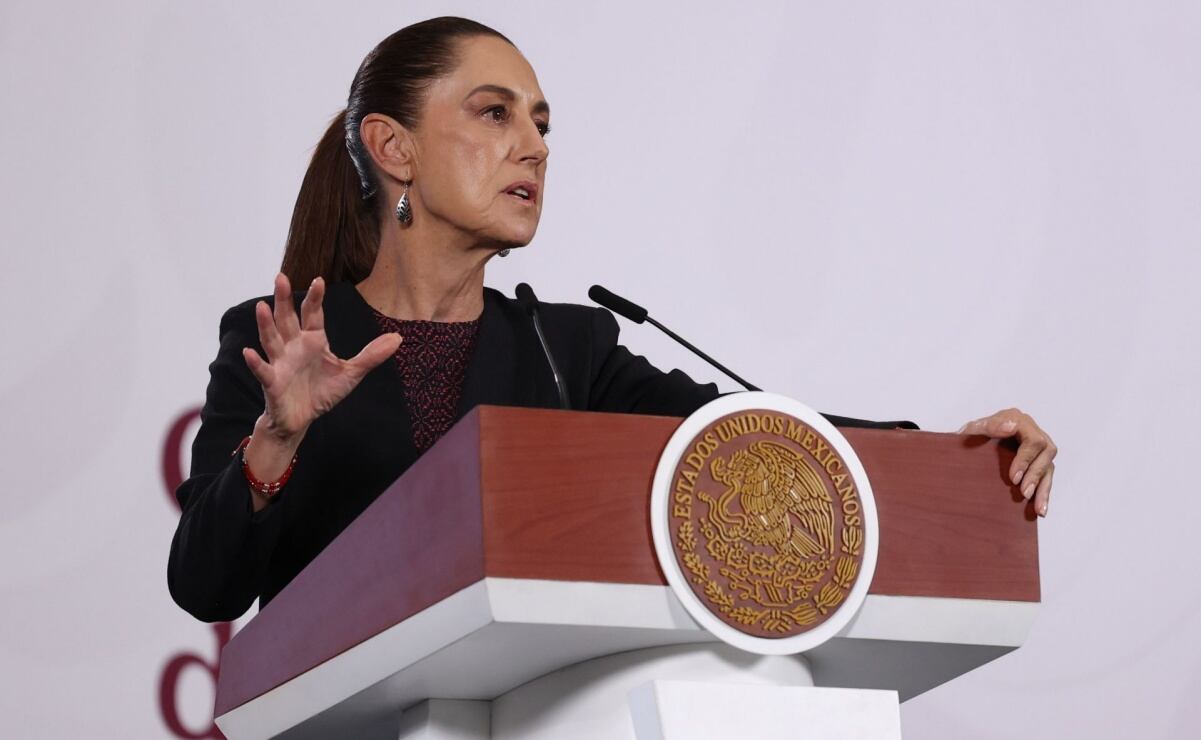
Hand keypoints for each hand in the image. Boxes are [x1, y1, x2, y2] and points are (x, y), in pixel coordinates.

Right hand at [243, 273, 401, 442]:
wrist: (302, 419)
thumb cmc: (322, 392)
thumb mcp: (351, 373)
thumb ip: (371, 355)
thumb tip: (398, 338)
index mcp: (313, 340)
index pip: (313, 315)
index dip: (315, 298)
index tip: (319, 280)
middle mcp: (293, 347)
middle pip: (287, 319)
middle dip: (284, 300)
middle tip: (281, 278)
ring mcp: (280, 363)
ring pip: (272, 340)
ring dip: (266, 324)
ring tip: (262, 307)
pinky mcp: (272, 383)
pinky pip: (263, 371)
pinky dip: (255, 362)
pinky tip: (248, 352)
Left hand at [958, 408, 1056, 517]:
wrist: (971, 442)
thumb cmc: (972, 434)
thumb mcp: (974, 428)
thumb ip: (987, 425)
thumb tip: (1009, 426)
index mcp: (1018, 420)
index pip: (1032, 440)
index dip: (1025, 460)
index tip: (1013, 478)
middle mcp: (1033, 432)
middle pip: (1045, 453)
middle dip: (1034, 475)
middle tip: (1023, 492)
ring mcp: (1039, 447)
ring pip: (1048, 467)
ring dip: (1043, 488)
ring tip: (1037, 507)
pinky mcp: (1040, 462)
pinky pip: (1047, 478)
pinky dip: (1044, 494)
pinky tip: (1040, 509)